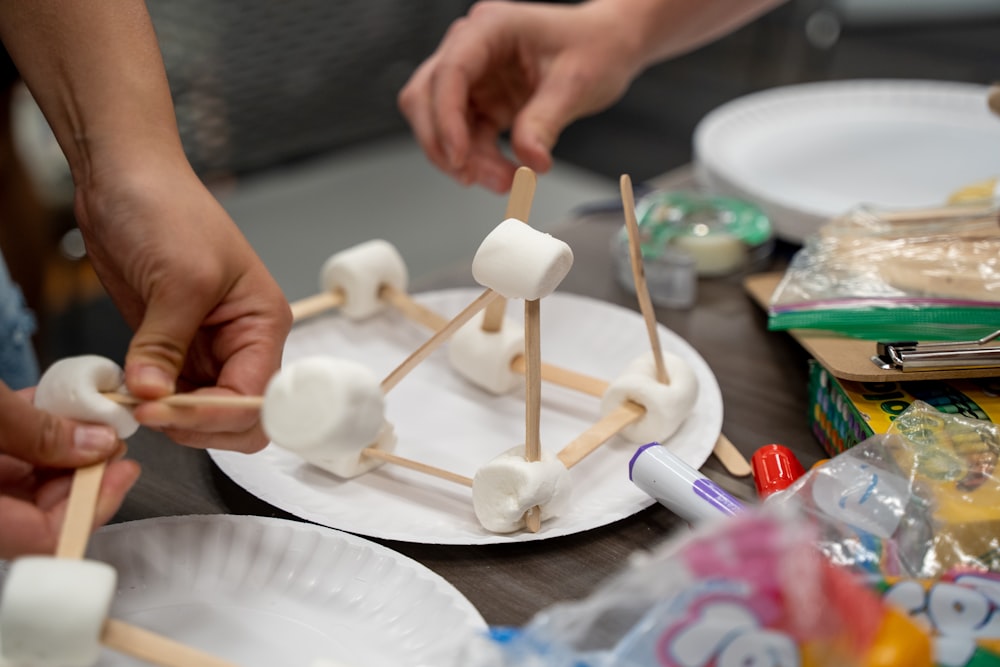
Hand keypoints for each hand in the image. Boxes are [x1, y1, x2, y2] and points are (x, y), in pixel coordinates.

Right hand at [0, 384, 139, 558]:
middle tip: (113, 440)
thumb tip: (97, 446)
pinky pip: (9, 462)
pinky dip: (35, 439)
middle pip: (39, 513)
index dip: (94, 507)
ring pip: (27, 486)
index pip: (44, 540)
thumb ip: (40, 433)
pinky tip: (56, 410)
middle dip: (84, 474)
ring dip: (64, 452)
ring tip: (91, 421)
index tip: (124, 472)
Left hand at [74, 151, 292, 451]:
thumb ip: (166, 345)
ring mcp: (207, 346)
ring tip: (136, 402)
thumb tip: (153, 396)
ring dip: (172, 416)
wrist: (126, 179)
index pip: (257, 396)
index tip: (168, 411)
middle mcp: (243, 341)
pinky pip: (172, 392)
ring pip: (203, 410)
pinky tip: (131, 392)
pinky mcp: (172, 345)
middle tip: (153, 414)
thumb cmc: (169, 210)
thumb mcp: (179, 279)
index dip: (217, 413)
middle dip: (200, 423)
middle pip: (239, 414)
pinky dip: (153, 401)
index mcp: (264, 324)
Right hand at [399, 0, 643, 192]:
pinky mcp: (483, 101)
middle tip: (473, 176)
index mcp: (491, 28)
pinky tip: (505, 174)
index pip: (450, 72)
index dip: (446, 118)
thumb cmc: (596, 47)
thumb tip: (528, 161)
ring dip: (463, 158)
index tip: (459, 157)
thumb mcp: (576, 84)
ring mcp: (475, 76)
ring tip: (504, 182)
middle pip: (426, 97)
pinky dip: (478, 160)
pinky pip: (465, 136)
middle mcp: (473, 48)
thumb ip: (546, 121)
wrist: (610, 48)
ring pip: (440, 123)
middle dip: (444, 143)